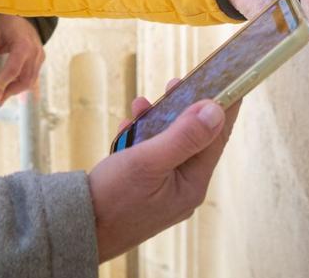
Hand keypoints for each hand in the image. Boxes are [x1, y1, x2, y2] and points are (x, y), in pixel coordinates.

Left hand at [0, 15, 45, 104]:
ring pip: (30, 81)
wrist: (21, 15)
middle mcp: (35, 51)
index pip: (13, 69)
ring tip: (2, 95)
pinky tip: (11, 87)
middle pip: (25, 79)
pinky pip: (32, 77)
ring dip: (16, 90)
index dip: (3, 83)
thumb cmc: (6, 23)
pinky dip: (21, 84)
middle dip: (11, 92)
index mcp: (22, 44)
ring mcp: (40, 56)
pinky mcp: (40, 59)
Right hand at [89, 85, 238, 261]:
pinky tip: (127, 128)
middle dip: (183, 109)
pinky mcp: (145, 188)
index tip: (230, 79)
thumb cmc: (111, 199)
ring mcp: (164, 189)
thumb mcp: (147, 161)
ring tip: (140, 104)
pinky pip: (151, 155)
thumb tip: (215, 111)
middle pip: (193, 139)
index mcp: (191, 184)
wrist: (77, 229)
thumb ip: (183, 136)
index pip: (216, 138)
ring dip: (157, 121)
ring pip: (169, 144)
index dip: (224, 107)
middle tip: (176, 83)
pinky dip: (141, 138)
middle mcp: (182, 188)